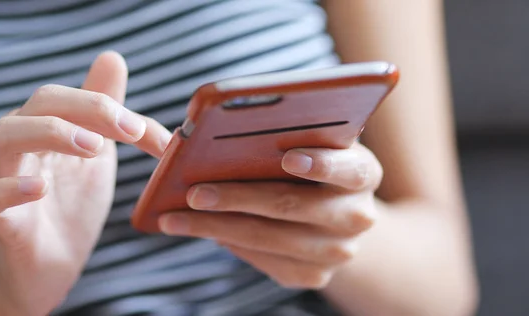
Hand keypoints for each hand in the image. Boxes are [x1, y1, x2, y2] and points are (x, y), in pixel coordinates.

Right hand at [0, 52, 170, 314]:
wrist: (54, 264)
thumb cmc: (73, 204)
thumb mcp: (97, 153)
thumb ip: (106, 112)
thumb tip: (112, 56)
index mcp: (44, 126)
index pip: (73, 98)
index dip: (113, 108)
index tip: (155, 137)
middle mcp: (18, 143)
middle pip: (42, 104)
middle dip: (91, 109)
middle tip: (131, 130)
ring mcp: (2, 178)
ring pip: (7, 137)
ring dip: (53, 134)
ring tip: (93, 147)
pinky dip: (11, 188)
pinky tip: (41, 188)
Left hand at [158, 142, 381, 288]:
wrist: (336, 216)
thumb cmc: (307, 166)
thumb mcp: (302, 140)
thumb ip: (258, 128)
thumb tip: (168, 130)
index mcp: (363, 171)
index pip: (350, 167)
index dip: (321, 164)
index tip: (288, 158)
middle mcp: (358, 214)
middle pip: (293, 205)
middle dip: (238, 198)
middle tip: (194, 193)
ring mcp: (339, 251)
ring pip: (271, 239)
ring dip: (218, 228)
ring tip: (176, 218)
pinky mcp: (315, 276)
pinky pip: (266, 262)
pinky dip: (231, 244)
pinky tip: (204, 230)